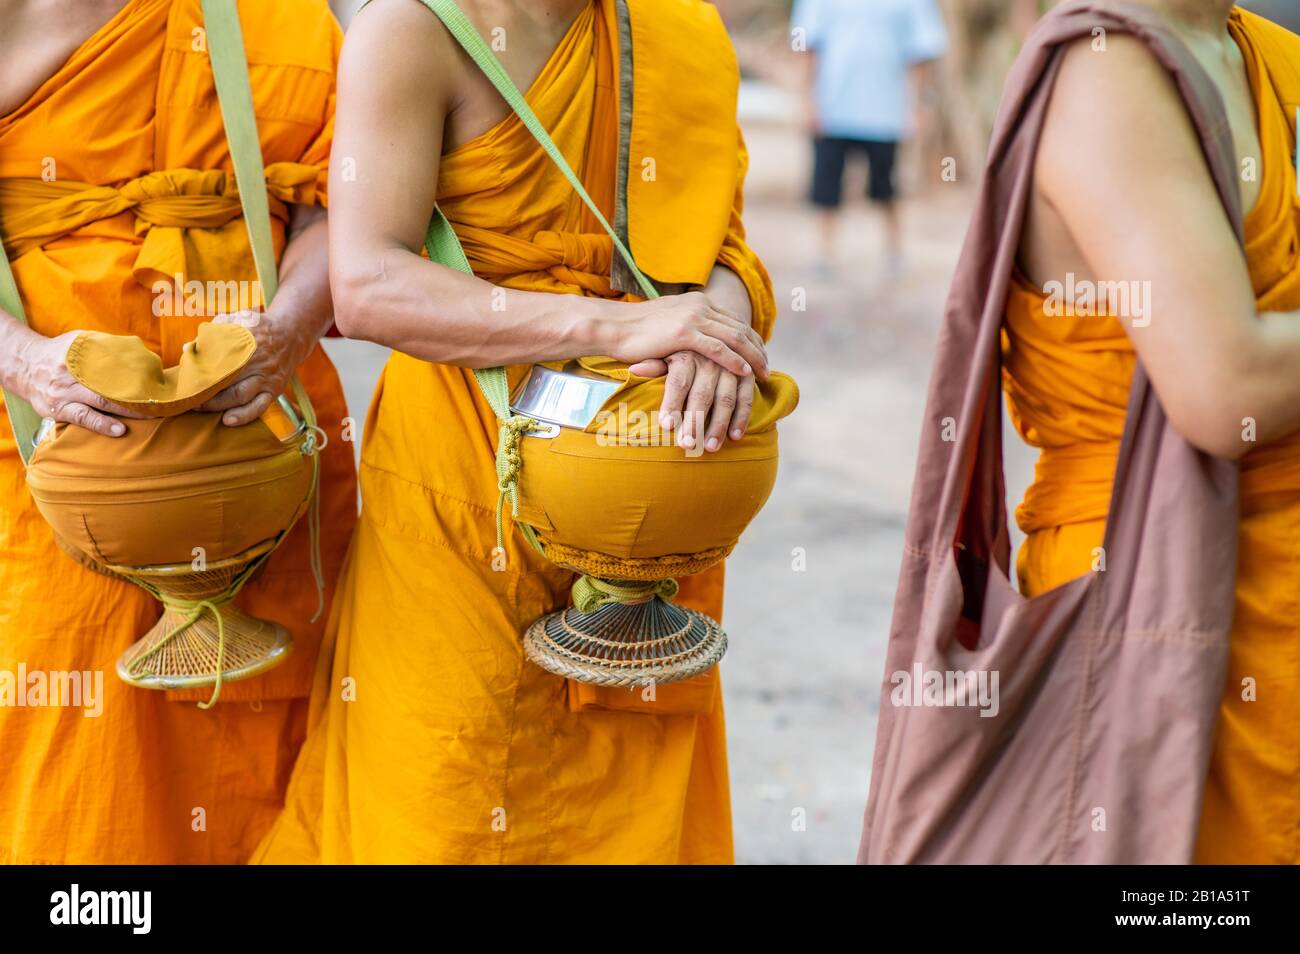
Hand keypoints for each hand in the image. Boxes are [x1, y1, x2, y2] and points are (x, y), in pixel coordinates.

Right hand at [16, 330, 147, 436]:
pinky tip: (119, 430)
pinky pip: (82, 418)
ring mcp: (63, 393)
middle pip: (108, 384)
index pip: (111, 363)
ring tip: (148, 416)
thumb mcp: (79, 342)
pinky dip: (101, 424)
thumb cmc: (59, 354)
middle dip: (137, 394)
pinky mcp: (57, 409)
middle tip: (160, 401)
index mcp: (78, 355)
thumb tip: (136, 351)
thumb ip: (103, 347)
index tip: (156, 380)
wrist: (24, 366)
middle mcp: (70, 373)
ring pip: (98, 402)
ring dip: (125, 410)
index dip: (135, 373)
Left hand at [196, 309, 314, 425]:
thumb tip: (188, 347)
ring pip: (241, 395)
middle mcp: (258, 360)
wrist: (292, 335)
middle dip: (205, 391)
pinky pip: (260, 406)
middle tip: (187, 397)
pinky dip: (244, 415)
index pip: (219, 358)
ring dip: (219, 404)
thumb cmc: (258, 328)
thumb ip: (214, 331)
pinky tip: (228, 420)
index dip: (200, 370)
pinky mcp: (274, 389)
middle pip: (227, 379)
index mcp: (246, 341)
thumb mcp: (237, 320)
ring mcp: (267, 377)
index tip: (184, 377)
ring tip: (200, 408)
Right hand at [605, 291, 767, 381]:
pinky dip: (734, 361)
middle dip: (758, 349)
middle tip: (768, 369)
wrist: (610, 326)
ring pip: (734, 338)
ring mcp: (692, 318)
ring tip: (764, 374)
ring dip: (752, 357)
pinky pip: (717, 349)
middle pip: (740, 328)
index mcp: (697, 302)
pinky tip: (745, 373)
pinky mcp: (684, 333)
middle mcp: (699, 306)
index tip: (761, 355)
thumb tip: (693, 342)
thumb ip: (685, 328)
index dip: (751, 339)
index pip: (733, 320)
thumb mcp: (666, 324)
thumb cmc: (633, 332)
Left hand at [627, 351, 754, 452]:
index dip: (672, 404)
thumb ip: (653, 364)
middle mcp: (709, 359)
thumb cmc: (683, 346)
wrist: (715, 327)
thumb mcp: (667, 350)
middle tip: (687, 445)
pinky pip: (746, 397)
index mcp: (686, 353)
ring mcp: (730, 367)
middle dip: (695, 422)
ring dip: (719, 425)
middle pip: (702, 394)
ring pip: (726, 398)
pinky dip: (742, 418)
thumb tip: (633, 371)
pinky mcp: (746, 374)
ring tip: (710, 447)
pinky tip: (734, 437)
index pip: (678, 381)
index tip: (666, 426)